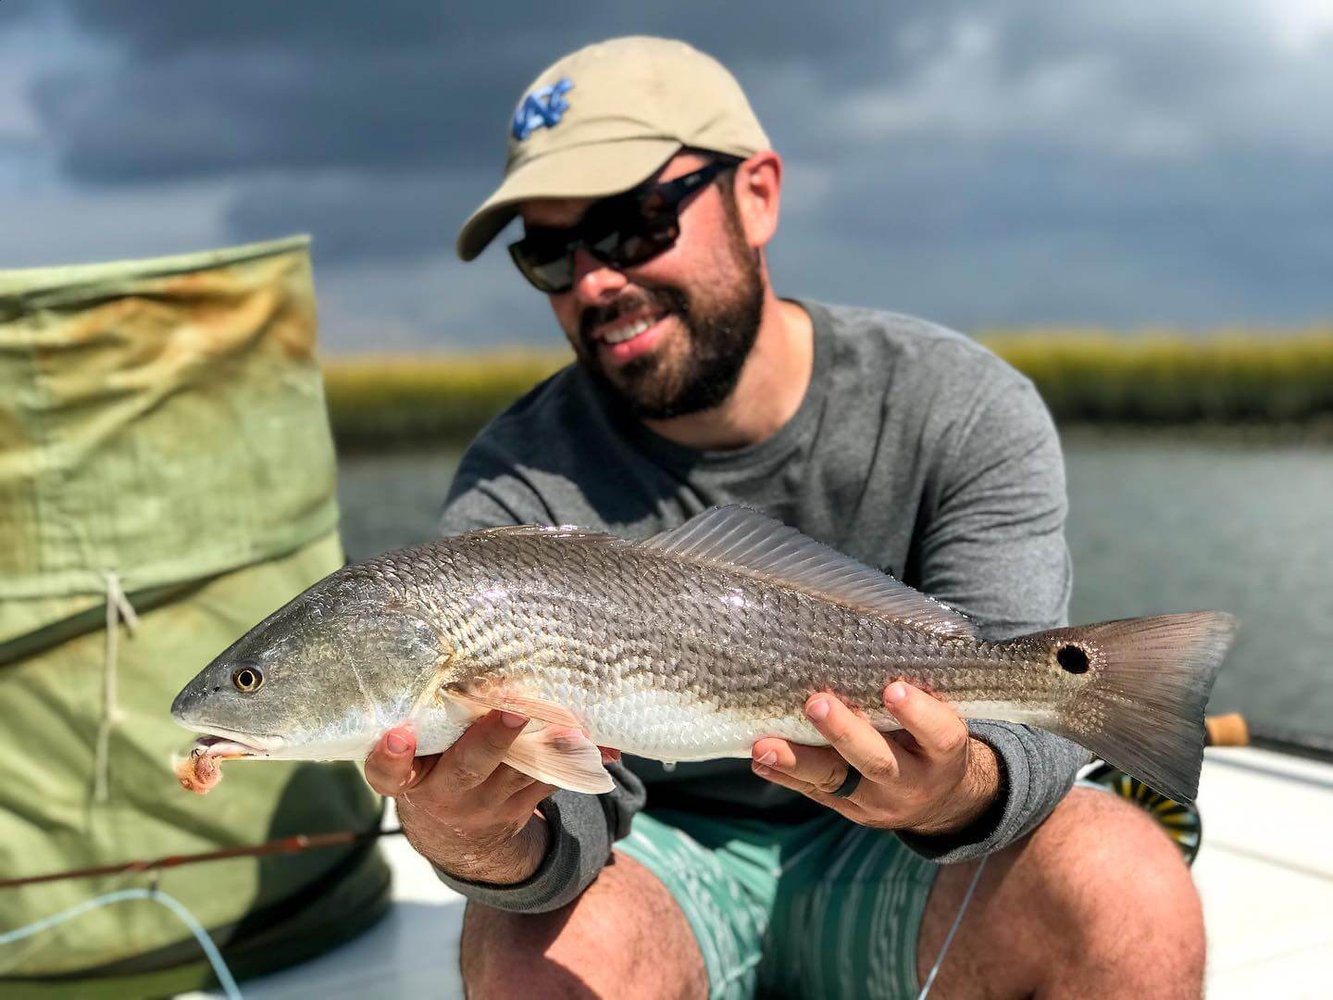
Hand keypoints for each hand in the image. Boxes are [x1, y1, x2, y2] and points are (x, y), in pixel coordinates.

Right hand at [364, 712, 621, 885]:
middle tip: (513, 710)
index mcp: (409, 781)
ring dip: (550, 745)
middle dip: (493, 738)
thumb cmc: (430, 772)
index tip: (399, 734)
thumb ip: (426, 726)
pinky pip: (552, 778)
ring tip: (572, 724)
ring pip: (521, 770)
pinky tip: (603, 745)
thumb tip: (446, 664)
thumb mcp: (414, 759)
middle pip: (469, 767)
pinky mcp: (523, 806)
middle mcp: (446, 795)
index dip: (390, 755)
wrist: (455, 836)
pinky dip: (576, 758)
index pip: (387, 774)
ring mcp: (488, 805)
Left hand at [751, 681, 999, 836]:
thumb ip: (917, 694)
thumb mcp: (942, 718)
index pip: (939, 734)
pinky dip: (785, 775)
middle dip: (844, 733)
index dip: (917, 713)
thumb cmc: (933, 738)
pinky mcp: (851, 810)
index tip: (893, 688)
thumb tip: (866, 640)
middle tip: (815, 703)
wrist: (942, 800)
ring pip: (837, 781)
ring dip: (798, 761)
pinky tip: (760, 759)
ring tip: (764, 746)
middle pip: (878, 761)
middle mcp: (913, 781)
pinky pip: (815, 793)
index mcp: (944, 753)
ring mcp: (879, 801)